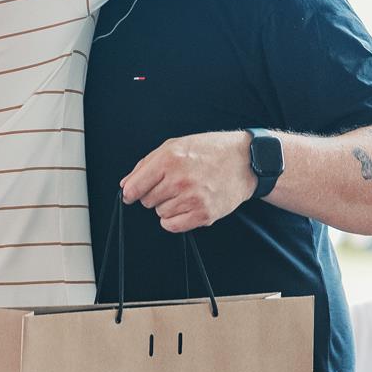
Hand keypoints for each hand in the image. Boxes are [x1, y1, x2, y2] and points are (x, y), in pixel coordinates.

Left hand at [120, 131, 255, 232]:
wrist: (244, 160)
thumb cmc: (209, 150)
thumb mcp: (174, 145)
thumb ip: (146, 164)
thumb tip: (127, 184)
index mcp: (169, 160)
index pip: (135, 187)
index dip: (130, 193)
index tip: (130, 195)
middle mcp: (179, 180)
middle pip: (147, 201)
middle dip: (154, 195)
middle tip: (172, 184)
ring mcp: (192, 198)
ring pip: (160, 214)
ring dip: (168, 206)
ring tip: (185, 192)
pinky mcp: (204, 214)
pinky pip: (173, 226)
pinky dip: (175, 220)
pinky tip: (185, 206)